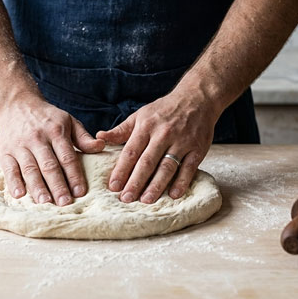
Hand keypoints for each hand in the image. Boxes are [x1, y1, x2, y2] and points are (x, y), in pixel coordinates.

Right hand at [0, 96, 104, 205]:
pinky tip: (19, 195)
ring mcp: (20, 145)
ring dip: (37, 187)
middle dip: (57, 185)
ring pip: (29, 169)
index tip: (80, 192)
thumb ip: (83, 137)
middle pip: (49, 165)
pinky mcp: (4, 151)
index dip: (74, 175)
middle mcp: (37, 139)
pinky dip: (13, 182)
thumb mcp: (68, 121)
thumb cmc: (47, 117)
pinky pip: (9, 168)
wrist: (16, 103)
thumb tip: (100, 147)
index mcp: (56, 132)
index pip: (67, 157)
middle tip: (65, 203)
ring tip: (45, 202)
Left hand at [96, 90, 219, 203]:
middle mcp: (163, 134)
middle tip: (126, 199)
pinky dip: (182, 182)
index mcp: (146, 126)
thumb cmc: (164, 110)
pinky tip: (173, 194)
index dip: (121, 170)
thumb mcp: (140, 115)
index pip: (131, 151)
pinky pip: (189, 168)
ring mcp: (182, 142)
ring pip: (167, 166)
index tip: (113, 186)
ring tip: (146, 200)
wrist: (197, 98)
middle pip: (147, 161)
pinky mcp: (198, 148)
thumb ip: (121, 130)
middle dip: (136, 181)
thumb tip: (99, 137)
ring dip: (156, 185)